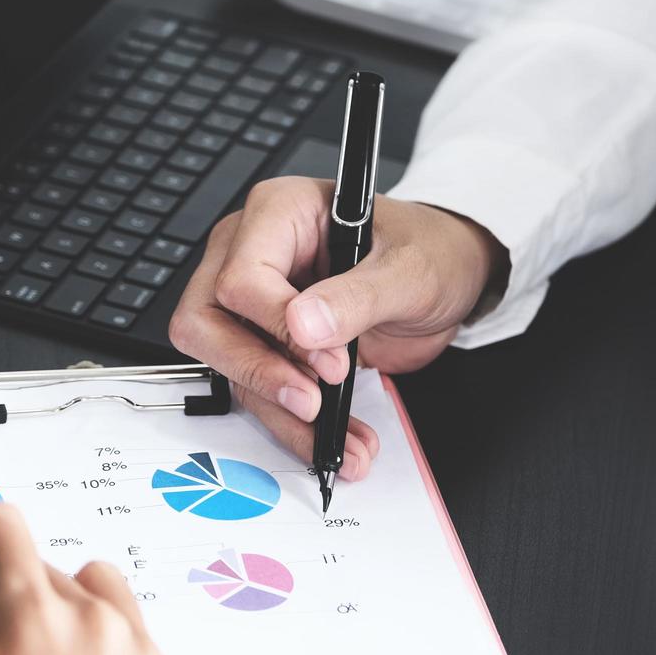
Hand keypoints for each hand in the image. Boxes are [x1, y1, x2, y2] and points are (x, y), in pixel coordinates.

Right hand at [170, 176, 506, 478]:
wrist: (449, 278)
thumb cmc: (429, 250)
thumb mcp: (409, 269)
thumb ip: (358, 295)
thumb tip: (303, 325)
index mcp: (280, 212)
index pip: (240, 276)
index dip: (278, 325)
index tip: (330, 362)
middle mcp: (251, 252)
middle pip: (206, 321)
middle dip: (258, 371)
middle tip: (313, 403)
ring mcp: (254, 301)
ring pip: (229, 366)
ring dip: (282, 413)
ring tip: (341, 442)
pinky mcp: (268, 343)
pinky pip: (259, 389)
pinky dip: (294, 424)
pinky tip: (336, 441)